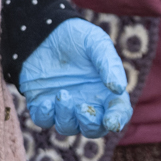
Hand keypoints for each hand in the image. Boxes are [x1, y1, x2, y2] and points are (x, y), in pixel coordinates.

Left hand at [19, 19, 132, 137]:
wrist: (44, 31)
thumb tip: (119, 89)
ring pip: (68, 128)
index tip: (111, 121)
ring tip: (63, 94)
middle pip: (93, 128)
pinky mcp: (42, 105)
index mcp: (106, 92)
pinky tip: (47, 101)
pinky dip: (46, 116)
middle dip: (90, 124)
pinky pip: (44, 120)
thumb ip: (109, 64)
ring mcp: (64, 107)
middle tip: (83, 108)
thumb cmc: (77, 37)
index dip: (117, 120)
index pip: (118, 113)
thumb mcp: (96, 43)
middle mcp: (87, 103)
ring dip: (66, 117)